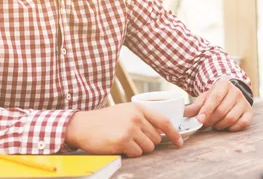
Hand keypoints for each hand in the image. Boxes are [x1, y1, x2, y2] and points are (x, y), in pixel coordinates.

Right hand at [65, 103, 182, 156]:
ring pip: (148, 147)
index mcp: (138, 108)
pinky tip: (120, 146)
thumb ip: (142, 118)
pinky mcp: (122, 141)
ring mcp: (129, 129)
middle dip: (148, 142)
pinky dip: (131, 153)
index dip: (174, 133)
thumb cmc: (104, 120)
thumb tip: (160, 131)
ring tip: (126, 142)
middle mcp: (136, 117)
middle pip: (156, 138)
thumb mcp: (124, 111)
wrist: (82, 125)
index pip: (163, 121)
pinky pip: (137, 153)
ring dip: (139, 149)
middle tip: (134, 140)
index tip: (179, 142)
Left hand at [183, 78, 252, 130]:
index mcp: (224, 85)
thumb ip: (194, 106)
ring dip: (220, 125)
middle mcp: (236, 92)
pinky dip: (232, 128)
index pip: (215, 98)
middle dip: (211, 120)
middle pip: (222, 110)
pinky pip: (242, 123)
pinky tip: (225, 126)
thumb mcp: (205, 98)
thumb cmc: (216, 96)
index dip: (207, 110)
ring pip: (231, 118)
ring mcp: (244, 102)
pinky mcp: (249, 111)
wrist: (232, 92)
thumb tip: (181, 113)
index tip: (199, 120)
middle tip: (205, 123)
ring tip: (214, 124)